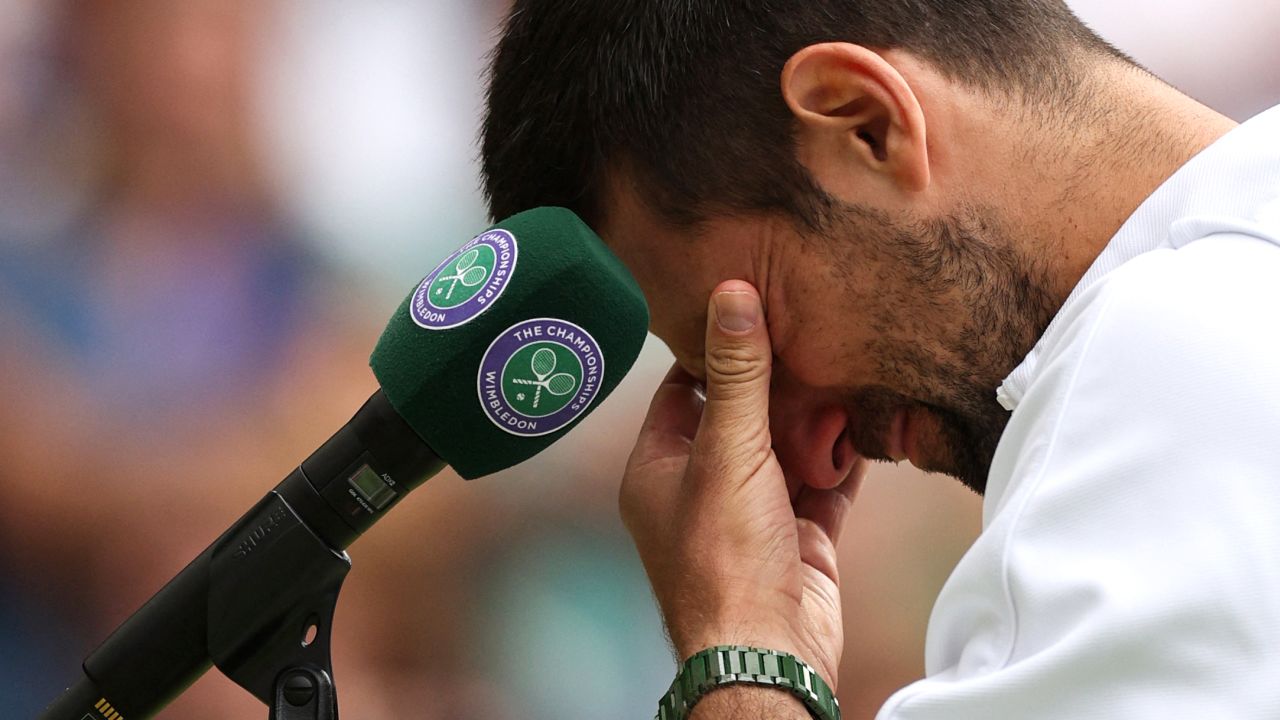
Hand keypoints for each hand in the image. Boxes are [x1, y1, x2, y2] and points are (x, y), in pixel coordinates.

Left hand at [620, 280, 864, 688]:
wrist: (768, 651)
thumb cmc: (725, 559)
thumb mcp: (727, 451)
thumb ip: (736, 374)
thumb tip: (731, 294)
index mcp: (659, 469)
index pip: (682, 391)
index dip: (713, 353)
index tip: (747, 311)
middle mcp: (701, 489)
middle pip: (740, 417)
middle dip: (776, 384)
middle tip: (810, 332)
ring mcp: (752, 515)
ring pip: (785, 450)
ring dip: (814, 420)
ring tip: (844, 366)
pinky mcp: (797, 536)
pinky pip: (823, 483)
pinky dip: (843, 458)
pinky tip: (867, 423)